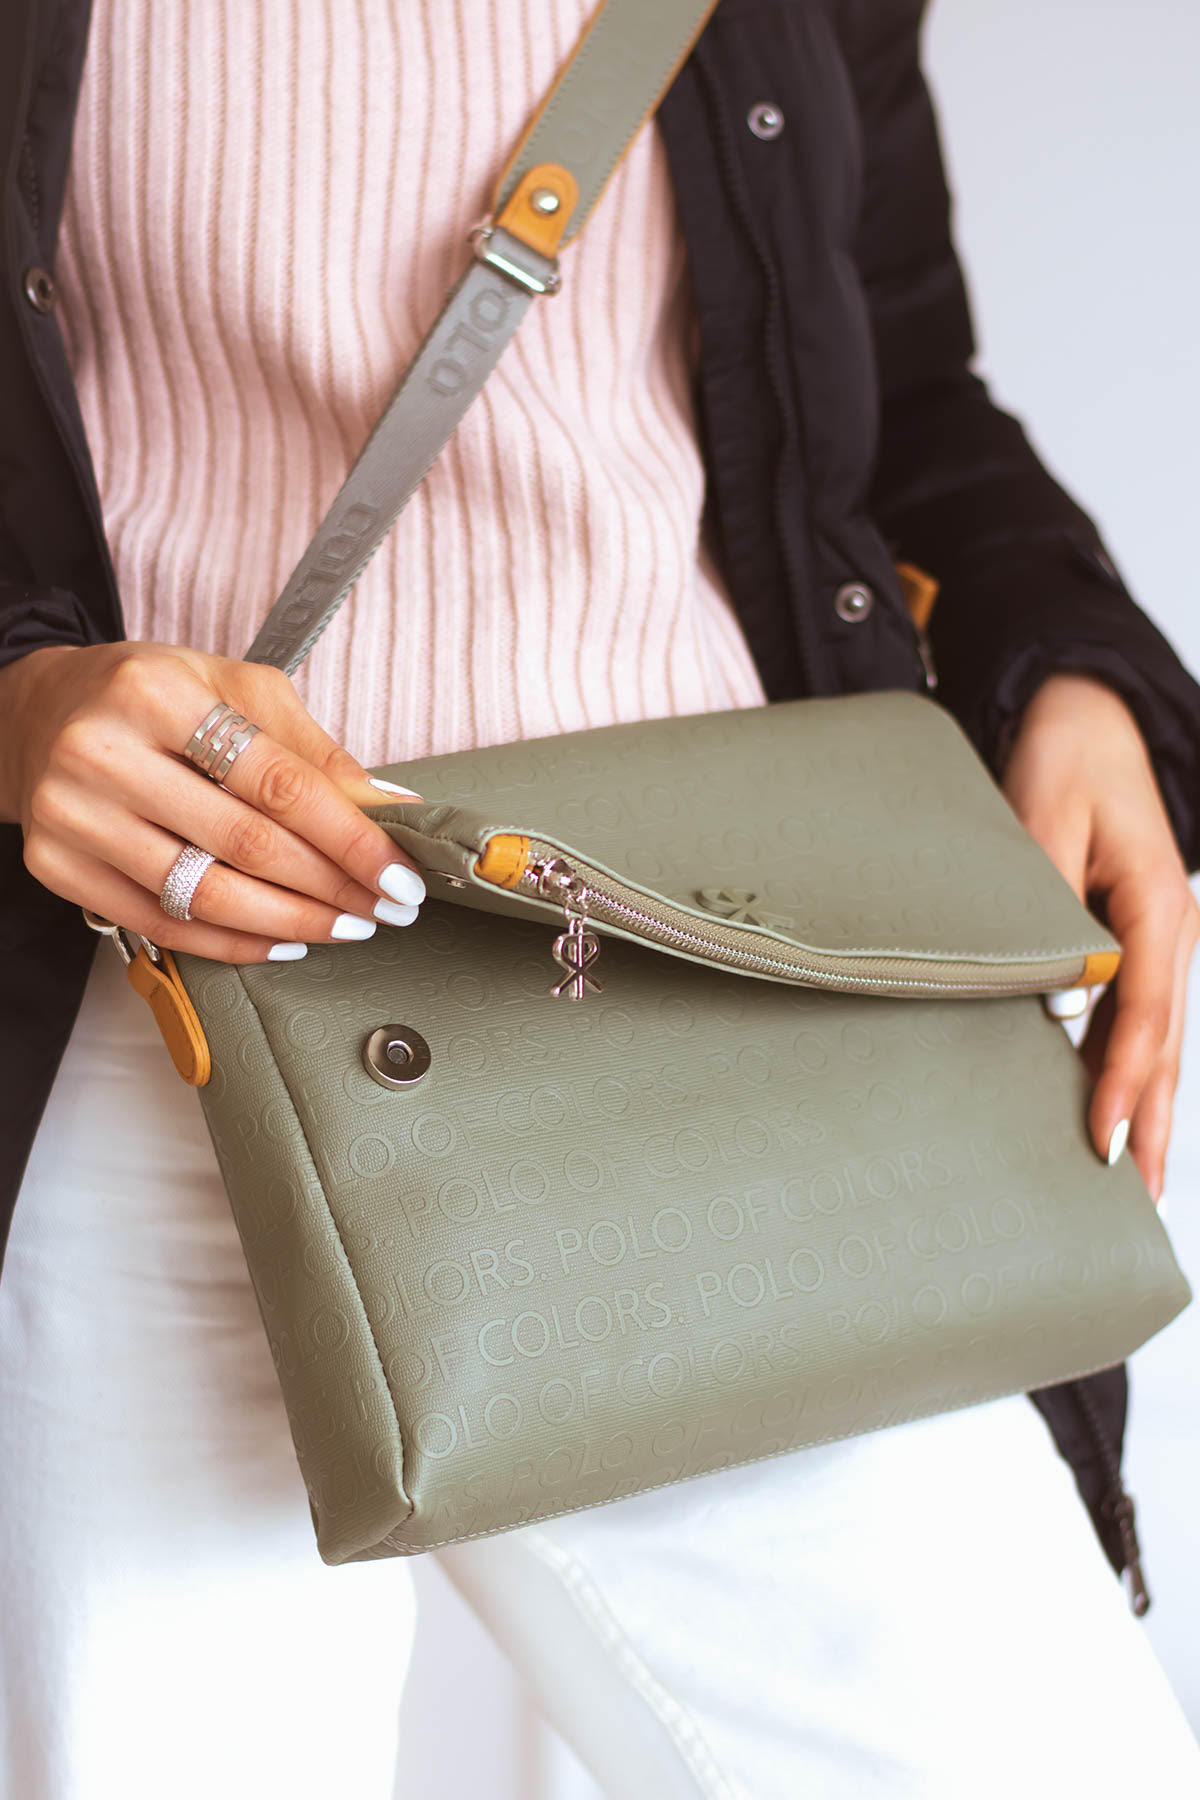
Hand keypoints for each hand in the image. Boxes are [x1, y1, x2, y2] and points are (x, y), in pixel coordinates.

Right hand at [0, 642, 425, 963]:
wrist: (40, 714)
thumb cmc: (150, 696)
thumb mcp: (234, 689)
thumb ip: (312, 750)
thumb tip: (391, 809)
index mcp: (155, 694)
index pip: (277, 782)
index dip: (350, 838)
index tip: (401, 875)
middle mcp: (102, 754)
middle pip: (245, 844)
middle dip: (332, 887)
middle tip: (386, 910)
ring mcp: (72, 817)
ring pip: (205, 894)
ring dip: (291, 922)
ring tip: (344, 927)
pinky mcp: (57, 867)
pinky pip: (162, 925)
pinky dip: (232, 941)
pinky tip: (282, 941)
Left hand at [1001, 672, 1199, 1201]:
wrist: (1087, 718)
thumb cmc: (1066, 760)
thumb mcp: (1043, 819)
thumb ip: (1044, 907)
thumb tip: (1051, 999)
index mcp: (1156, 906)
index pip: (1146, 1011)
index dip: (1125, 1080)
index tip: (1105, 1140)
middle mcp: (1169, 932)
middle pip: (1165, 1043)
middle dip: (1155, 1122)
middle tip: (1141, 1201)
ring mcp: (1158, 941)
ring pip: (1159, 1040)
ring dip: (1153, 1107)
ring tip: (1141, 1179)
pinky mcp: (1135, 944)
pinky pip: (1140, 1018)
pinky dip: (1134, 1069)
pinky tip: (1120, 1111)